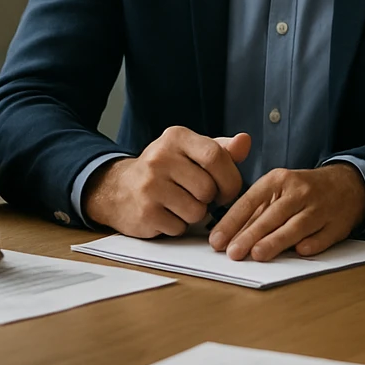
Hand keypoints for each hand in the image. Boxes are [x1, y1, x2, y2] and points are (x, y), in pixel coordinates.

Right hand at [85, 128, 250, 237]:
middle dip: (212, 199)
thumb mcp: (191, 152)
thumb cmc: (166, 170)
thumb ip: (221, 149)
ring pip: (196, 211)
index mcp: (176, 137)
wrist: (119, 188)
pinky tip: (167, 213)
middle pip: (208, 188)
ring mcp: (150, 185)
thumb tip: (245, 141)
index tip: (227, 188)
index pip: (216, 156)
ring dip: (196, 214)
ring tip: (182, 203)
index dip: (229, 177)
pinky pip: (180, 227)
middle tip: (201, 197)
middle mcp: (160, 157)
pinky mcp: (145, 212)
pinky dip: (179, 225)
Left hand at [208, 163, 364, 260]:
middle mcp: (299, 191)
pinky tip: (299, 252)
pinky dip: (312, 244)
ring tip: (258, 254)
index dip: (232, 221)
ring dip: (277, 241)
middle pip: (272, 215)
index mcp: (279, 179)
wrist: (347, 185)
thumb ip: (254, 209)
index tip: (217, 240)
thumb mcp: (278, 188)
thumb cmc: (303, 191)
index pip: (250, 200)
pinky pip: (323, 236)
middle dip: (250, 235)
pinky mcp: (337, 224)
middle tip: (233, 253)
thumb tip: (227, 235)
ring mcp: (320, 208)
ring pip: (296, 226)